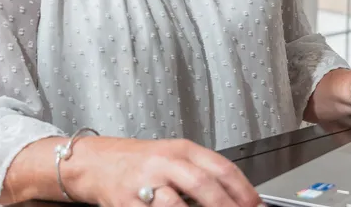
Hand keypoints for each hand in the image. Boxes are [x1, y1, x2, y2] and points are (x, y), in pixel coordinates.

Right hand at [65, 136, 262, 206]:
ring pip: (177, 204)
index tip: (255, 204)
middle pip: (203, 184)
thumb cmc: (137, 161)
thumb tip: (231, 195)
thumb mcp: (171, 156)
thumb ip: (199, 171)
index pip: (220, 166)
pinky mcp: (127, 204)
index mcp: (181, 149)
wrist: (95, 163)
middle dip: (226, 205)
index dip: (242, 188)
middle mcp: (165, 162)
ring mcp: (145, 184)